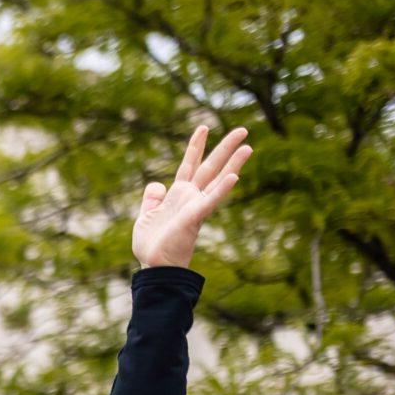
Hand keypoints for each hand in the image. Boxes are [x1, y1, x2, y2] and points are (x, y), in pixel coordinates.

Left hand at [132, 124, 249, 268]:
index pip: (189, 164)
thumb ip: (151, 199)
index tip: (203, 127)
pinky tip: (235, 176)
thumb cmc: (152, 245)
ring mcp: (194, 206)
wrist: (154, 266)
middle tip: (243, 129)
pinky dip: (222, 189)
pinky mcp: (194, 217)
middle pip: (210, 167)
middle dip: (225, 148)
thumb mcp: (146, 216)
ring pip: (217, 180)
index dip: (195, 146)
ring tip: (248, 146)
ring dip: (233, 164)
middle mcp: (190, 197)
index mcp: (178, 195)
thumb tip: (156, 183)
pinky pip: (210, 201)